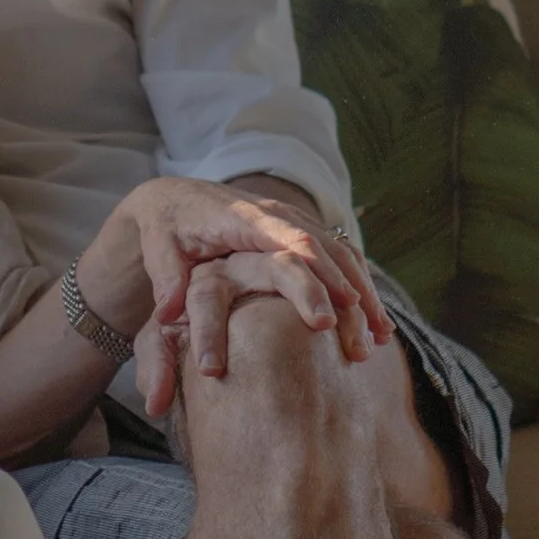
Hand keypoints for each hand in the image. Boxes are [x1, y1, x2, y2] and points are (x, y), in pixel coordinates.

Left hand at [82, 175, 388, 419]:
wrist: (174, 200)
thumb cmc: (165, 231)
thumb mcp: (158, 251)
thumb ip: (166, 278)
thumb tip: (170, 312)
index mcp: (244, 218)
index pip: (289, 241)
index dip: (316, 275)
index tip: (333, 314)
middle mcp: (276, 216)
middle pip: (326, 250)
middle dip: (350, 293)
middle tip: (366, 338)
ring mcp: (293, 222)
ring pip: (341, 254)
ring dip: (364, 294)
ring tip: (381, 338)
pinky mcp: (301, 234)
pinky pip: (340, 257)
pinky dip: (360, 287)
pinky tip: (374, 323)